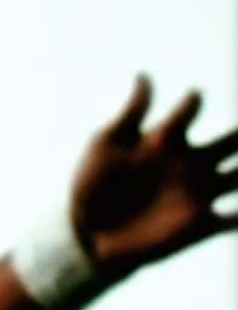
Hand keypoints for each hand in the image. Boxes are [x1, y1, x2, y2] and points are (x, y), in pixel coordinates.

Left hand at [70, 73, 237, 274]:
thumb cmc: (91, 185)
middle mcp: (188, 162)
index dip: (192, 101)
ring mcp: (198, 192)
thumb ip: (131, 113)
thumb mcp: (106, 144)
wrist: (86, 234)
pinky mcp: (201, 224)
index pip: (190, 108)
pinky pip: (235, 219)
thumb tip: (144, 75)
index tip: (191, 100)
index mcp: (165, 139)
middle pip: (232, 140)